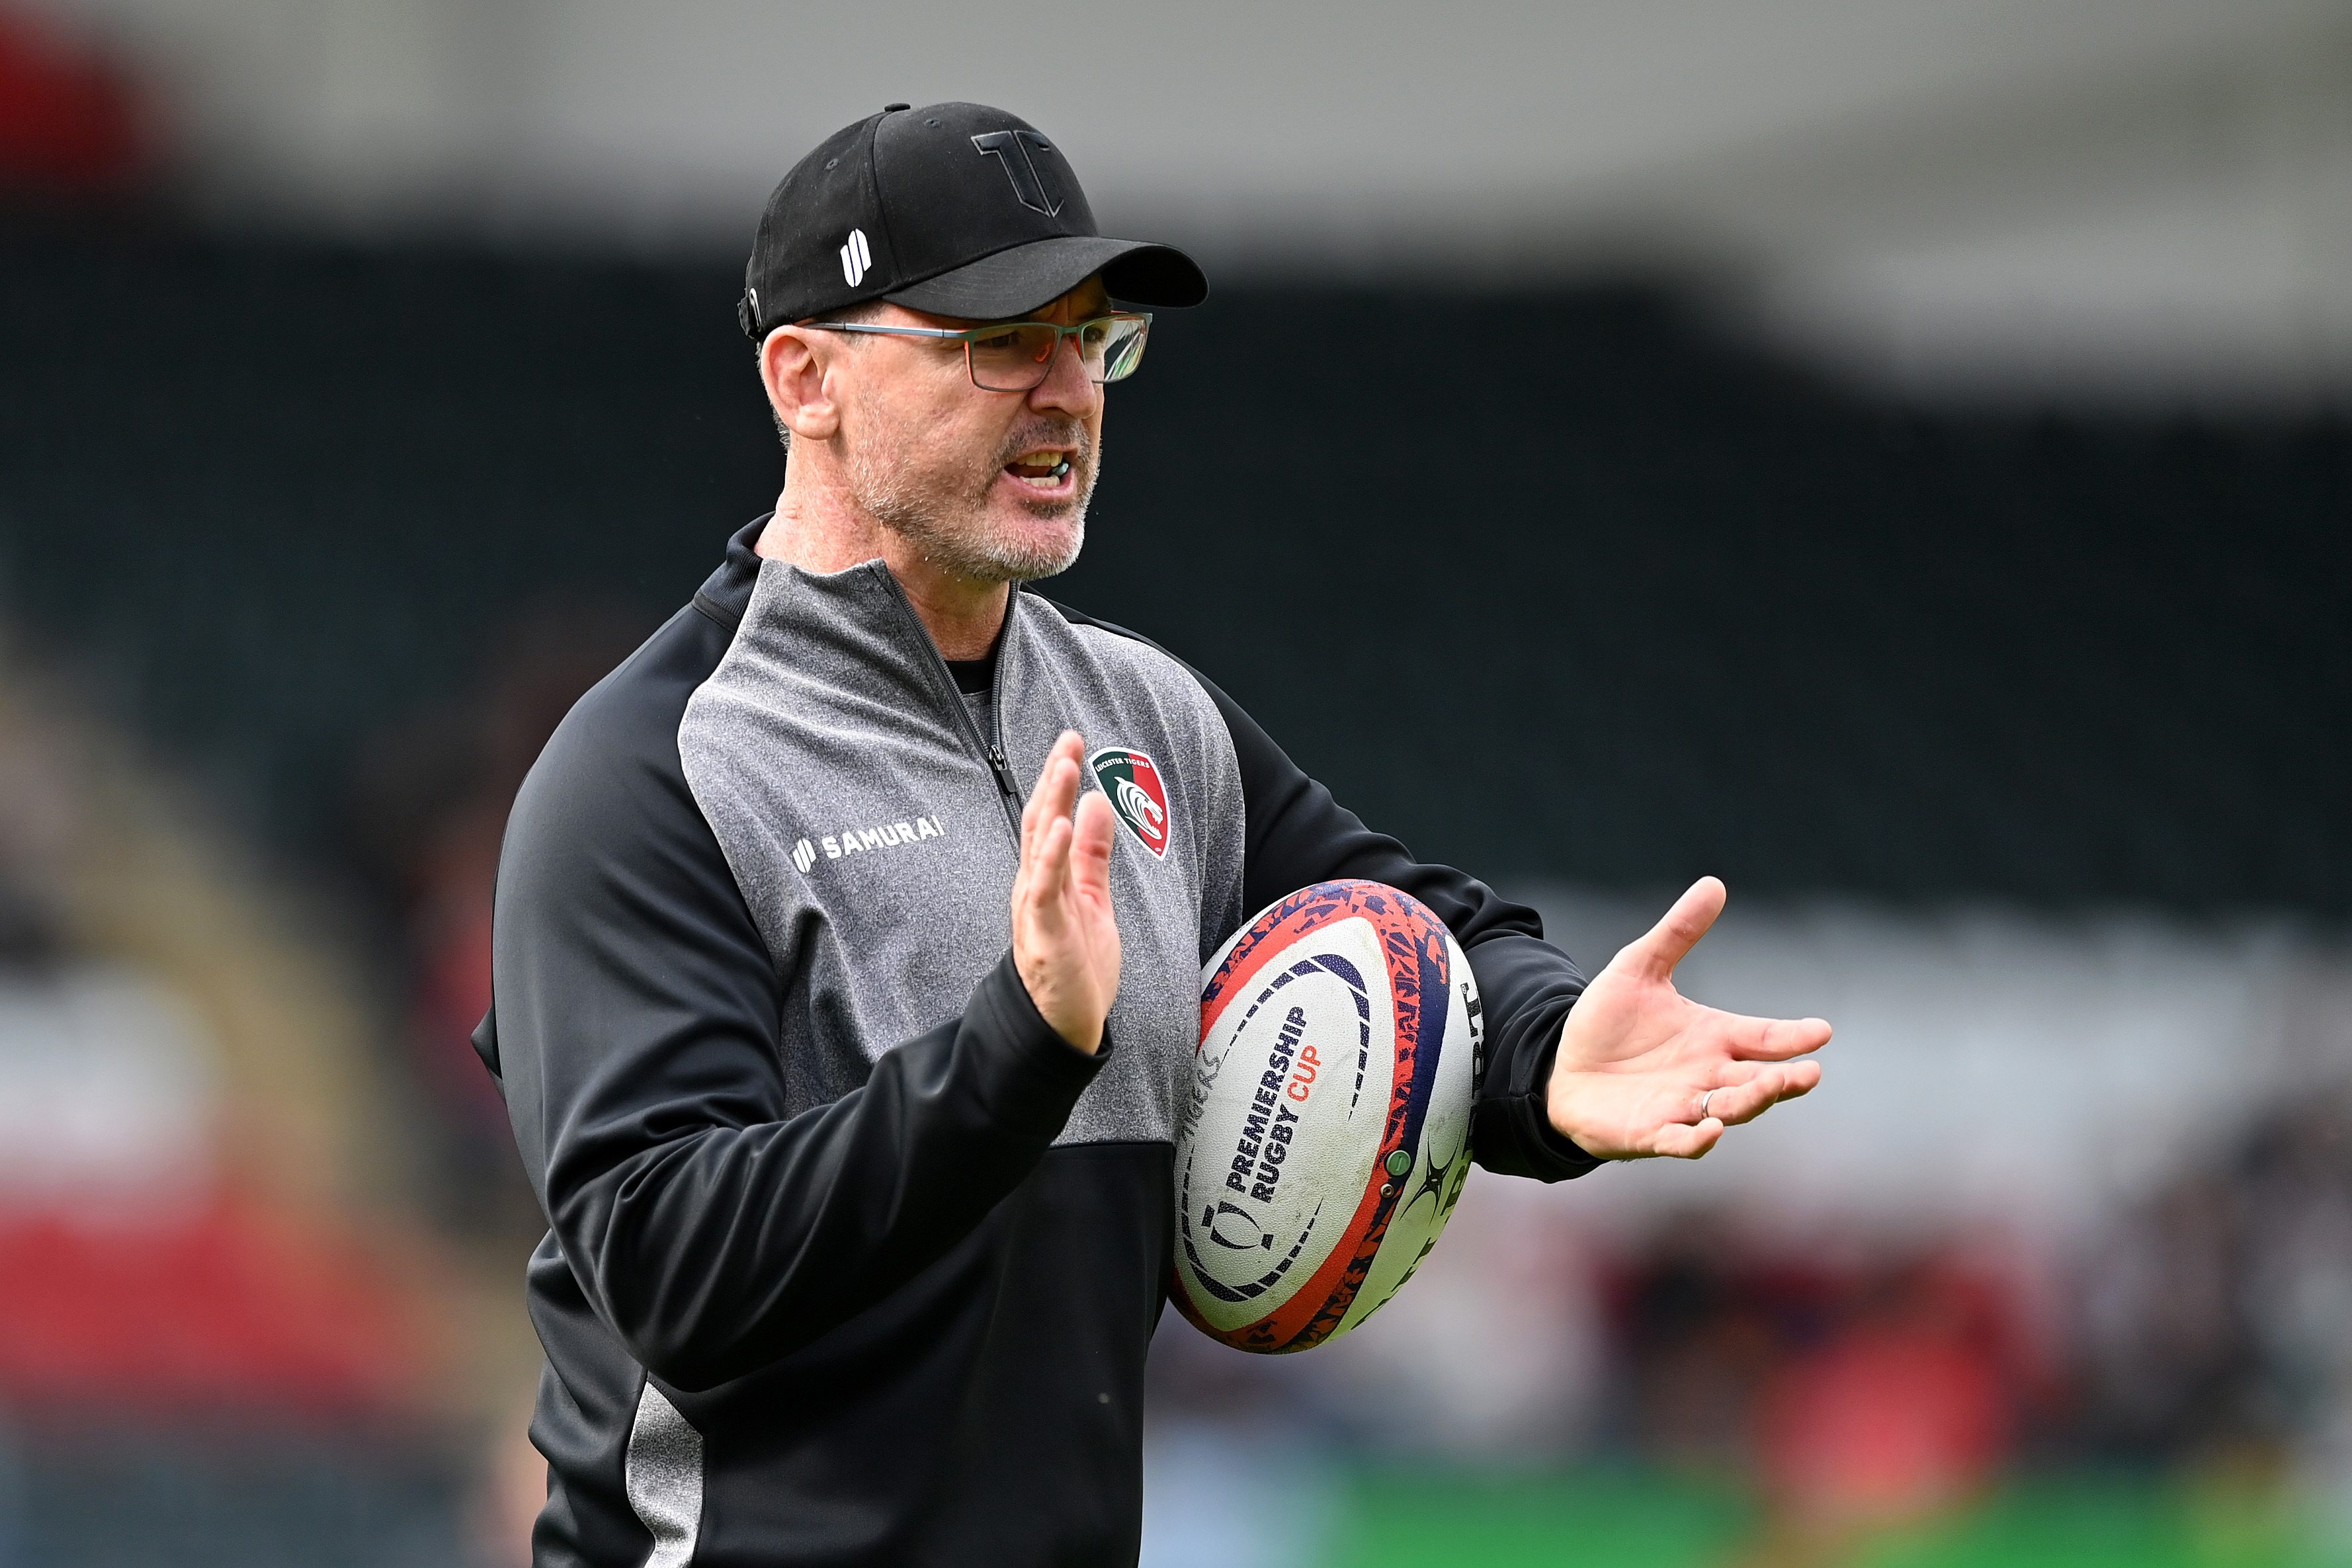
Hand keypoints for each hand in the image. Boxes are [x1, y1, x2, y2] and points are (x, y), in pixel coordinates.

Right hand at [1011, 731, 1121, 1052]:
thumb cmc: (1076, 966)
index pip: (1048, 818)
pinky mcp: (1044, 935)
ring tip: (1064, 766)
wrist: (1064, 1026)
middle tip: (1068, 740)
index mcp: (1047, 878)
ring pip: (1039, 847)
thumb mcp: (1093, 898)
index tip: (1072, 742)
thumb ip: (1093, 853)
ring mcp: (1037, 910)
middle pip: (1040, 823)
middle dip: (1053, 780)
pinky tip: (1058, 828)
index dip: (1058, 780)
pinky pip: (1044, 890)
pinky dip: (1049, 857)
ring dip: (1051, 804)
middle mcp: (1035, 888)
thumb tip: (1097, 803)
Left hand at [1546, 877, 1827, 1159]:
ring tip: (1770, 1088)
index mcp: (1714, 1038)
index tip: (1822, 1031)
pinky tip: (1710, 1129)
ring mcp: (1682, 1107)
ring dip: (1750, 1102)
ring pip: (1728, 1110)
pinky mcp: (1649, 1133)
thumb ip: (1678, 932)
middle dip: (1783, 1079)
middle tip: (1809, 1073)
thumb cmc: (1607, 1024)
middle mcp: (1707, 1076)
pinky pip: (1679, 1141)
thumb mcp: (1638, 967)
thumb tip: (1714, 883)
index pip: (1763, 1037)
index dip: (1792, 1036)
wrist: (1561, 1068)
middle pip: (1756, 1080)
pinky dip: (1696, 1139)